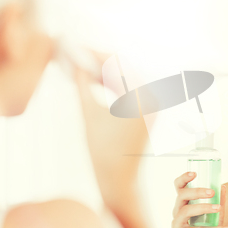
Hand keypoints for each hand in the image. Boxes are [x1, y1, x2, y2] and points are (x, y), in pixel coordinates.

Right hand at [73, 50, 150, 206]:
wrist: (118, 180)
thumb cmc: (103, 151)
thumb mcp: (89, 114)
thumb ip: (82, 84)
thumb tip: (75, 62)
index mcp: (142, 96)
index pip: (118, 65)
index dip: (94, 54)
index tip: (76, 48)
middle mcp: (152, 97)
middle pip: (124, 68)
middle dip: (99, 60)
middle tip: (76, 54)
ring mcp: (151, 104)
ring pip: (125, 78)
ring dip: (104, 71)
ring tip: (80, 66)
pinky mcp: (146, 111)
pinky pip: (129, 90)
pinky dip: (111, 84)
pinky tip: (92, 79)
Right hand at [172, 172, 227, 227]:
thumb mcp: (215, 218)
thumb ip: (218, 203)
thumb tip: (223, 186)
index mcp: (184, 205)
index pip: (179, 187)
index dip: (184, 178)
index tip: (195, 173)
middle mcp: (178, 212)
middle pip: (181, 195)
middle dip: (196, 191)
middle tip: (211, 191)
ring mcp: (177, 225)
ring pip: (186, 210)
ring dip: (204, 207)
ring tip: (218, 208)